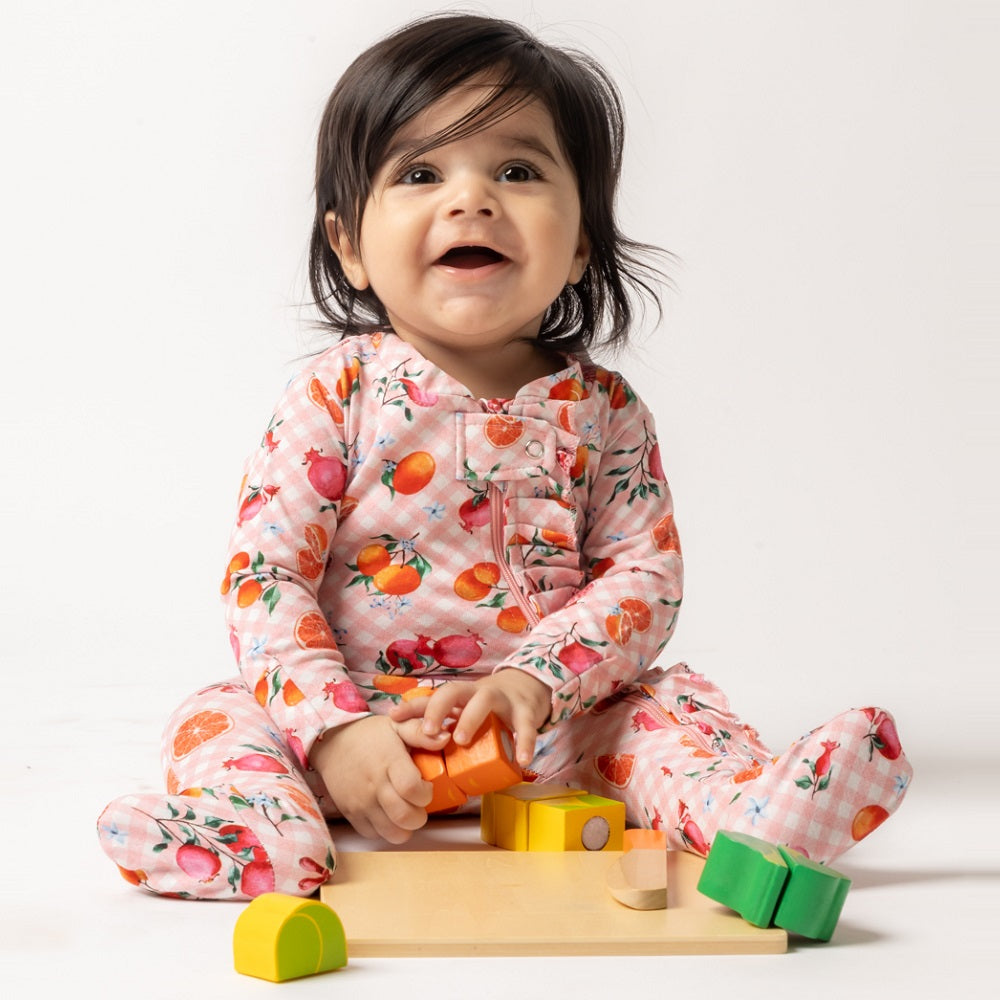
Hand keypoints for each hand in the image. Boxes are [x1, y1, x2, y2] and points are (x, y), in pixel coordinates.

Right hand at [311, 715, 449, 842]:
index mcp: (389, 762)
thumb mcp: (396, 724)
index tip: (426, 786)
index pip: (412, 789)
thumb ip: (420, 732)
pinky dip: (385, 830)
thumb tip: (446, 738)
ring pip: (391, 833)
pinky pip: (373, 835)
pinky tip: (388, 814)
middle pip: (405, 817)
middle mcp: (374, 786)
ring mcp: (361, 803)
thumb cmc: (369, 734)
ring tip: (405, 811)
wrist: (331, 743)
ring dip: (404, 827)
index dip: (426, 794)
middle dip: (420, 816)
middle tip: (418, 803)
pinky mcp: (350, 814)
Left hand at [389, 669, 550, 766]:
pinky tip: (522, 760)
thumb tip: (420, 763)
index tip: (392, 717)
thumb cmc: (490, 707)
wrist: (530, 686)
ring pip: (485, 700)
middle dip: (437, 708)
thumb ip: (450, 731)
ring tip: (460, 740)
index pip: (432, 697)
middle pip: (453, 691)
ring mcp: (503, 700)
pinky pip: (525, 726)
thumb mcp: (468, 713)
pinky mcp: (526, 711)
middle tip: (428, 731)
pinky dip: (525, 742)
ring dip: (470, 718)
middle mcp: (478, 693)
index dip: (412, 706)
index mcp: (461, 697)